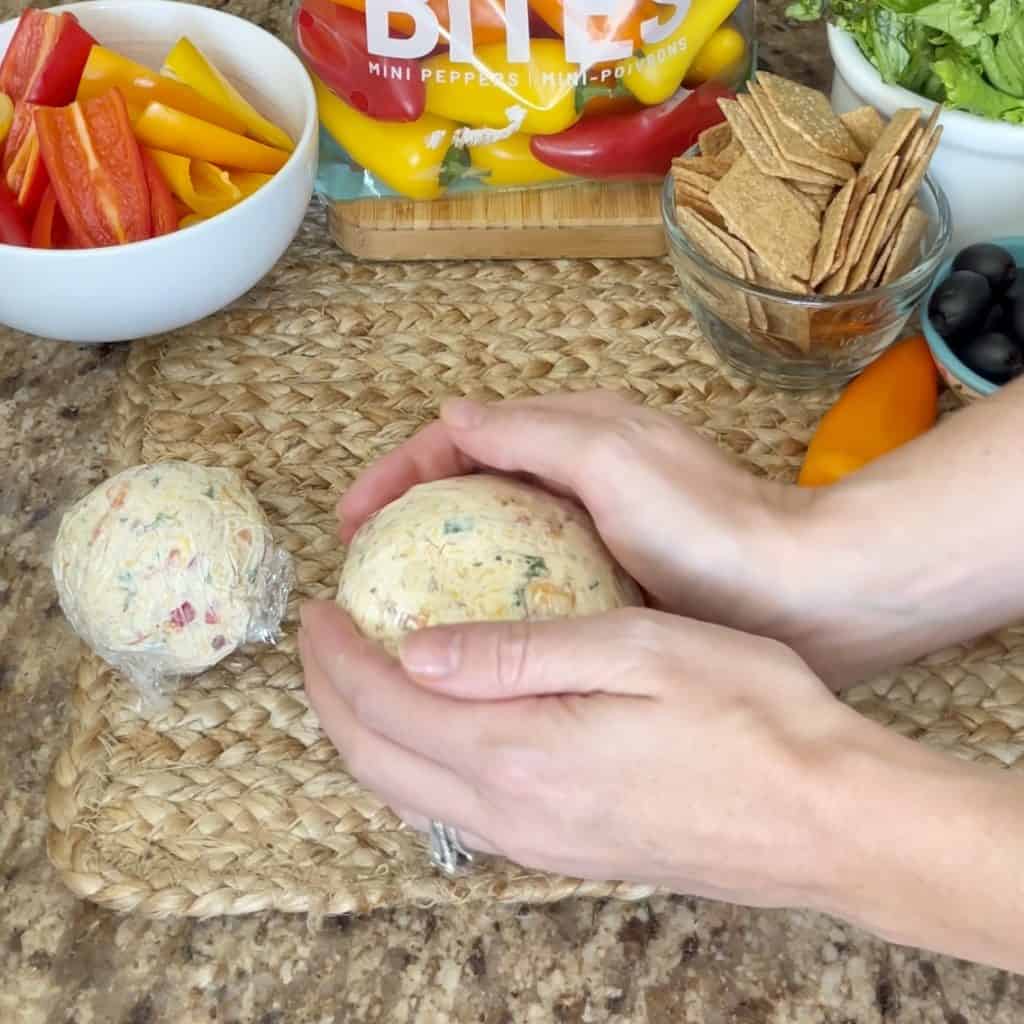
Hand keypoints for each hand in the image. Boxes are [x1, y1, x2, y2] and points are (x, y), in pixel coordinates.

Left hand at [299, 598, 857, 908]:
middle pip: (376, 757)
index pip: (385, 701)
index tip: (318, 606)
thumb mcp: (637, 648)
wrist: (827, 818)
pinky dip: (411, 764)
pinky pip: (453, 811)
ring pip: (407, 792)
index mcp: (520, 753)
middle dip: (329, 693)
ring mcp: (537, 843)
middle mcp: (513, 813)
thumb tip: (418, 648)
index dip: (336, 653)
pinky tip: (431, 727)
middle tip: (318, 635)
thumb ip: (517, 652)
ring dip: (363, 732)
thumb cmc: (749, 715)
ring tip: (355, 675)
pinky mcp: (564, 852)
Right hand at [338, 391, 813, 647]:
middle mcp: (578, 475)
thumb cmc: (711, 527)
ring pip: (494, 536)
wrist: (806, 598)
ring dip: (443, 562)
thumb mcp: (614, 460)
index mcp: (575, 435)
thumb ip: (534, 433)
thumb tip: (453, 417)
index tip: (352, 529)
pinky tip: (469, 640)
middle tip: (365, 573)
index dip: (396, 474)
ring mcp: (593, 530)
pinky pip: (528, 581)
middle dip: (409, 518)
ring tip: (400, 610)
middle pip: (469, 485)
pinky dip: (487, 599)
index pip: (460, 439)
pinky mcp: (610, 579)